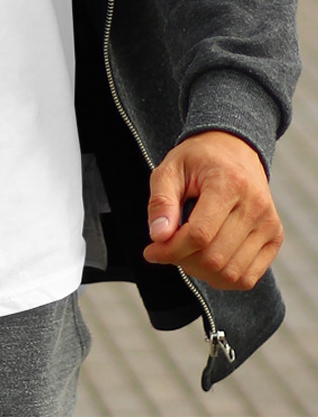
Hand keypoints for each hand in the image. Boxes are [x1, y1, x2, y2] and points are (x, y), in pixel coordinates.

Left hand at [143, 130, 283, 290]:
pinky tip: (204, 259)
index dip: (171, 249)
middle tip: (166, 248)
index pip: (199, 234)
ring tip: (185, 251)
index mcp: (229, 183)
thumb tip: (158, 236)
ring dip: (200, 271)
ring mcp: (269, 224)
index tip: (151, 250)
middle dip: (182, 260)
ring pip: (231, 273)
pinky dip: (222, 278)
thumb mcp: (169, 169)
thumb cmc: (197, 159)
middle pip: (214, 257)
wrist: (233, 148)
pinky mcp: (274, 237)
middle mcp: (256, 206)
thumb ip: (161, 201)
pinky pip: (248, 277)